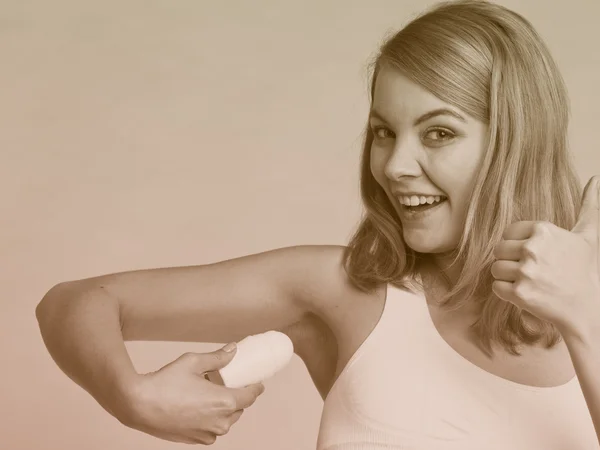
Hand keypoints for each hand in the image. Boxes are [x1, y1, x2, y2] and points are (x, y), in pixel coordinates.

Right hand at [123, 344, 264, 444]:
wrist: (138, 405)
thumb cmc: (165, 383)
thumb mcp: (193, 362)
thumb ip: (217, 357)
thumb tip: (233, 350)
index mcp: (224, 402)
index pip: (251, 396)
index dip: (256, 386)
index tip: (256, 380)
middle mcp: (220, 423)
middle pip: (239, 408)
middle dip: (237, 395)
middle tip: (228, 382)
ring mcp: (207, 434)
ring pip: (225, 420)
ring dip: (224, 408)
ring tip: (210, 393)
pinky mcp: (195, 440)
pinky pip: (211, 429)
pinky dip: (210, 418)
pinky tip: (199, 406)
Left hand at [491, 175, 599, 336]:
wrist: (589, 308)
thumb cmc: (586, 270)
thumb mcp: (588, 235)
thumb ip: (589, 207)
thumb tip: (595, 180)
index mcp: (543, 230)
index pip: (508, 232)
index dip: (517, 244)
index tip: (533, 255)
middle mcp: (532, 248)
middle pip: (498, 250)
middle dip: (510, 261)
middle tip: (530, 270)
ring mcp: (525, 271)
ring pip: (495, 268)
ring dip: (507, 277)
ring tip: (529, 281)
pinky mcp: (519, 293)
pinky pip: (495, 287)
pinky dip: (506, 292)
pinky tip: (526, 293)